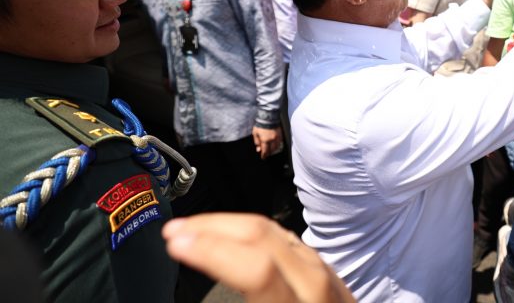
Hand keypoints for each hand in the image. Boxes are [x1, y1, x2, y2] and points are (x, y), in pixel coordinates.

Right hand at [163, 213, 355, 302]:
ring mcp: (330, 279)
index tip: (175, 244)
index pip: (260, 270)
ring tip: (195, 232)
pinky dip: (255, 235)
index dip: (213, 250)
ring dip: (232, 226)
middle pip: (268, 238)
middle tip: (174, 233)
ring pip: (280, 234)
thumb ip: (246, 299)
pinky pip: (290, 244)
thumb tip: (206, 296)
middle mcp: (321, 290)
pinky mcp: (330, 276)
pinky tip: (234, 238)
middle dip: (215, 228)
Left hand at [253, 126, 282, 159]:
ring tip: (271, 150)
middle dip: (269, 153)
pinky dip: (277, 145)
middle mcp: (272, 140)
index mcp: (266, 140)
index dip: (264, 155)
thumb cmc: (261, 125)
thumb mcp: (255, 133)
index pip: (265, 151)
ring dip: (274, 150)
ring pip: (277, 147)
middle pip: (272, 150)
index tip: (263, 157)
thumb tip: (258, 149)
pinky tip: (275, 145)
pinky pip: (280, 142)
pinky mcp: (281, 134)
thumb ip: (257, 142)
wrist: (268, 117)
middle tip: (267, 154)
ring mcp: (277, 137)